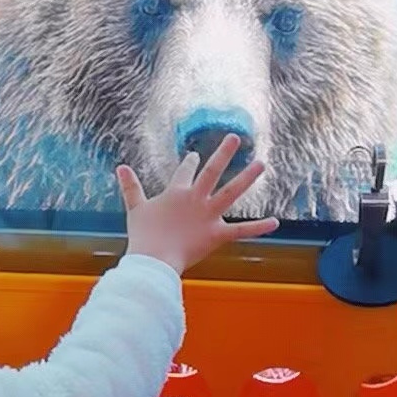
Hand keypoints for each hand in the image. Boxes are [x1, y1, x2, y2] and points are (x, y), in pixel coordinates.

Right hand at [117, 138, 277, 274]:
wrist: (153, 259)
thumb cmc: (144, 235)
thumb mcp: (136, 208)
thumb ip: (131, 187)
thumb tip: (120, 166)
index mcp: (177, 192)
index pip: (185, 171)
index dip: (190, 162)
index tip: (194, 154)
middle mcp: (195, 199)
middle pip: (211, 171)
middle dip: (223, 153)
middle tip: (235, 138)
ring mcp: (208, 215)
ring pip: (231, 192)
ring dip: (246, 178)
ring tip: (260, 164)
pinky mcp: (217, 234)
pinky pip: (241, 230)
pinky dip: (259, 227)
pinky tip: (275, 222)